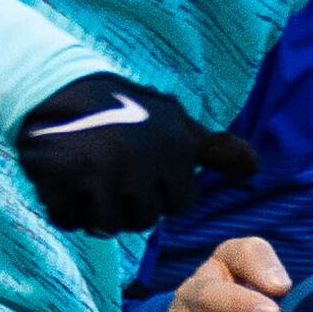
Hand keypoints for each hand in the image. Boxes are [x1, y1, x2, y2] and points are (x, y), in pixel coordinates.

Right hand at [13, 71, 254, 235]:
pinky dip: (64, 207)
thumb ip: (214, 150)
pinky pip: (69, 219)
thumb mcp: (175, 122)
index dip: (160, 190)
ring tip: (89, 176)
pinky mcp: (63, 180)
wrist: (56, 86)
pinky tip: (64, 180)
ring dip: (96, 209)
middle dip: (128, 203)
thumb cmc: (125, 109)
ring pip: (108, 225)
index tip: (143, 166)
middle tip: (112, 170)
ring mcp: (101, 174)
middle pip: (143, 219)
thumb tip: (256, 167)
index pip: (179, 204)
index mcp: (174, 149)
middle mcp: (142, 163)